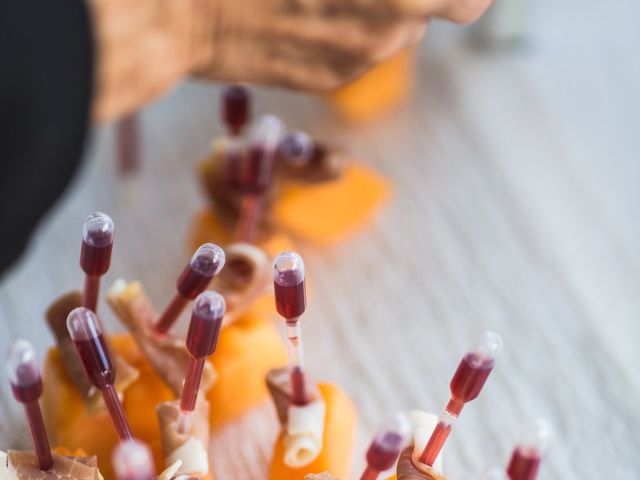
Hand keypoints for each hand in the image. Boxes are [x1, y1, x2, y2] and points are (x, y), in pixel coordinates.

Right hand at [91, 0, 492, 120]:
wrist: (177, 10)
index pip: (471, 1)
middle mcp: (390, 26)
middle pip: (439, 8)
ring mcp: (359, 58)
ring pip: (399, 29)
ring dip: (381, 5)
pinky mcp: (330, 79)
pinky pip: (362, 48)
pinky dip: (349, 26)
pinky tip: (303, 5)